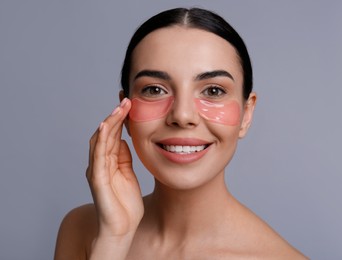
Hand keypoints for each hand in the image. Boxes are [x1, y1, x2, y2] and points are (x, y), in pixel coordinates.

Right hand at [86, 98, 143, 256]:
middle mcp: (100, 163)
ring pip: (100, 141)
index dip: (119, 119)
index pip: (112, 135)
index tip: (130, 104)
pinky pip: (98, 156)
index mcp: (108, 162)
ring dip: (109, 122)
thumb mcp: (128, 174)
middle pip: (105, 134)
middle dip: (115, 116)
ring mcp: (97, 170)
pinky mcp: (97, 179)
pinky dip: (102, 140)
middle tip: (127, 101)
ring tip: (120, 108)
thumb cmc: (125, 204)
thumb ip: (123, 157)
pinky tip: (107, 127)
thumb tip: (122, 139)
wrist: (122, 228)